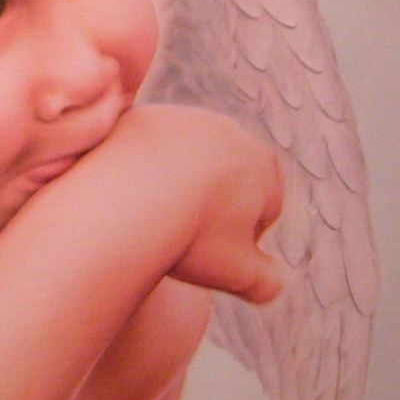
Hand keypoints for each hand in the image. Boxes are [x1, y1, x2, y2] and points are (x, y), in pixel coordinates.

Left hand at [98, 105, 283, 302]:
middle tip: (183, 235)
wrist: (125, 194)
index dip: (240, 238)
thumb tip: (274, 284)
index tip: (212, 254)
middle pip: (228, 180)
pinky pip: (149, 151)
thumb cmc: (188, 235)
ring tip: (153, 218)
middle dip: (212, 206)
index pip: (264, 209)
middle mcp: (230, 131)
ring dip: (176, 186)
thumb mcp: (237, 274)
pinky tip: (129, 197)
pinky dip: (143, 171)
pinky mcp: (146, 115)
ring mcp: (187, 118)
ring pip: (188, 162)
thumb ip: (266, 283)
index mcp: (264, 165)